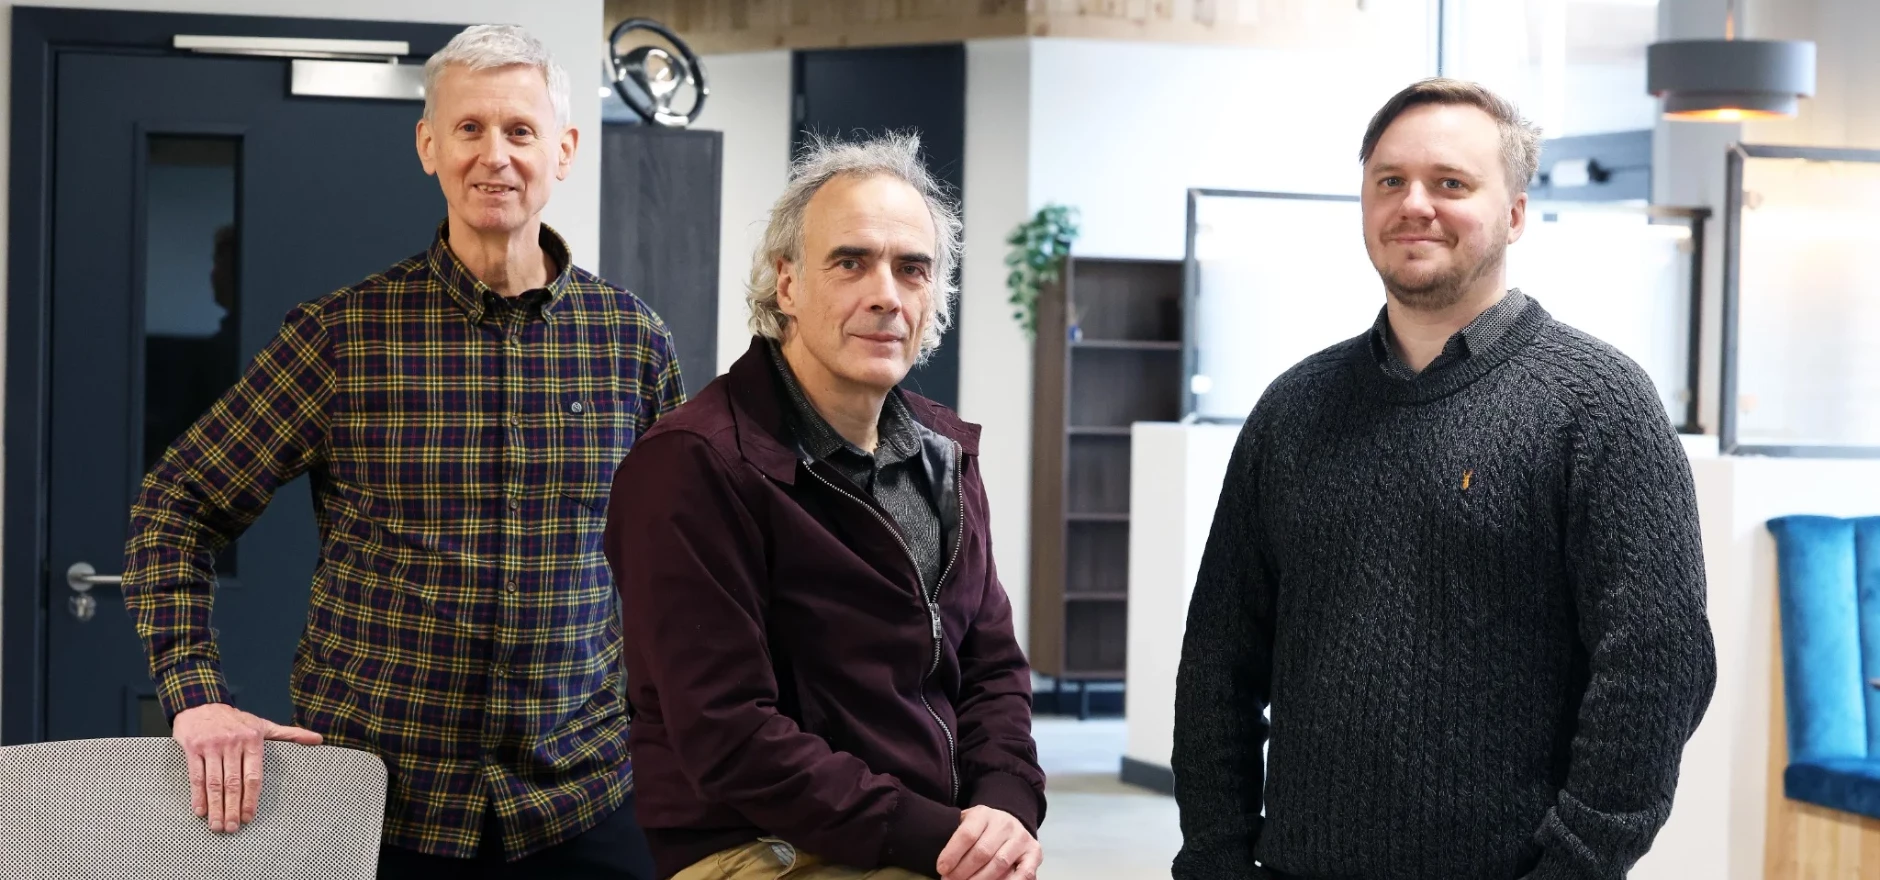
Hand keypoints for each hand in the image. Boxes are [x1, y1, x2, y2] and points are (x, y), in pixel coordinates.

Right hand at [171, 703, 321, 832]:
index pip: (254, 776)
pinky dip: (198, 796)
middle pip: (233, 783)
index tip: (249, 817)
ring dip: (215, 807)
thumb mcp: (263, 725)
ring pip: (214, 782)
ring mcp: (212, 746)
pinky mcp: (193, 748)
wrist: (201, 703)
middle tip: (232, 828)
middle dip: (233, 808)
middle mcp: (232, 743)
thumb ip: (290, 734)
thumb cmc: (235, 720)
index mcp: (252, 740)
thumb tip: (318, 740)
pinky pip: (196, 776)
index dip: (251, 799)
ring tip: (217, 826)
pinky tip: (200, 811)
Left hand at [936, 806, 1041, 879]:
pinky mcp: (1034, 853)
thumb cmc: (981, 829)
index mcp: (984, 814)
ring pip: (999, 864)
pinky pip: (1024, 874)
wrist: (1010, 821)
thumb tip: (942, 862)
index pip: (967, 834)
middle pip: (982, 852)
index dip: (952, 854)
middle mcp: (1005, 824)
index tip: (941, 868)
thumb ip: (956, 836)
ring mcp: (1021, 838)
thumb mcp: (966, 823)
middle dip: (963, 872)